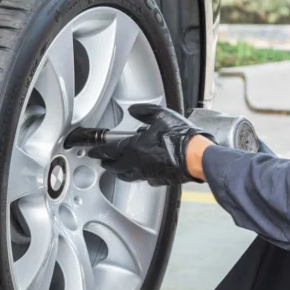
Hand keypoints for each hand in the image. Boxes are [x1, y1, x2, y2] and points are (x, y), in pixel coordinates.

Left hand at [88, 104, 212, 185]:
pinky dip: (140, 175)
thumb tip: (134, 110)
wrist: (196, 156)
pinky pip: (145, 179)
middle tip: (103, 162)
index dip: (99, 151)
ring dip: (121, 172)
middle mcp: (138, 163)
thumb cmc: (180, 137)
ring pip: (129, 176)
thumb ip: (144, 112)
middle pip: (117, 167)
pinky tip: (143, 172)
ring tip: (119, 170)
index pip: (110, 151)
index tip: (93, 152)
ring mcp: (148, 174)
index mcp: (135, 148)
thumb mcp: (161, 116)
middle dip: (108, 164)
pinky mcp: (159, 180)